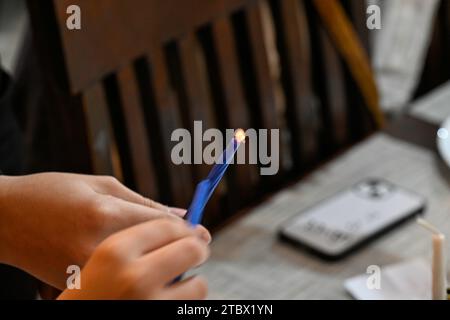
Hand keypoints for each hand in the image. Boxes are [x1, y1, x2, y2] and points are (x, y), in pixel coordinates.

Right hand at [0, 172, 208, 289]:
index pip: (164, 227)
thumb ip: (144, 202)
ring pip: (146, 278)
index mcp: (105, 215)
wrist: (5, 220)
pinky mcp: (77, 286)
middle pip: (161, 257)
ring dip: (166, 268)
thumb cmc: (53, 193)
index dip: (190, 230)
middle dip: (187, 251)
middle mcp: (98, 249)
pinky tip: (139, 266)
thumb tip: (182, 216)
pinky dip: (138, 276)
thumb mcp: (100, 185)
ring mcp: (87, 273)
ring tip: (168, 255)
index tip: (203, 232)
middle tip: (196, 244)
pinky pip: (122, 285)